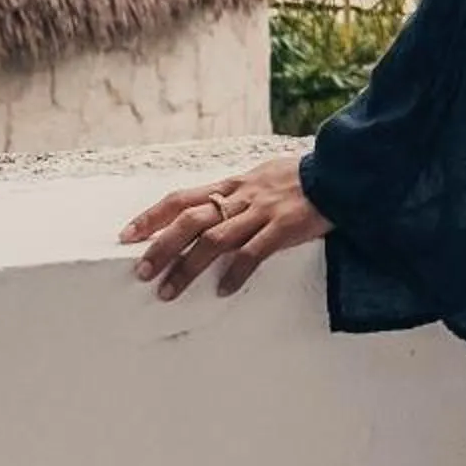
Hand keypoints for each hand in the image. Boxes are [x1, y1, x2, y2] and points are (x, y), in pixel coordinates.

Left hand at [119, 154, 329, 302]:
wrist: (339, 173)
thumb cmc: (298, 180)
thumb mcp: (259, 178)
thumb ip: (234, 195)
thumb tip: (207, 211)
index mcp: (231, 185)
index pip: (181, 198)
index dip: (151, 216)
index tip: (126, 236)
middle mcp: (241, 197)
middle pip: (190, 221)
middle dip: (161, 247)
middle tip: (141, 272)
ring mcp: (262, 212)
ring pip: (214, 240)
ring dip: (187, 267)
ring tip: (168, 292)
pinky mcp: (285, 227)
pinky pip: (254, 253)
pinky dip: (235, 273)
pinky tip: (222, 291)